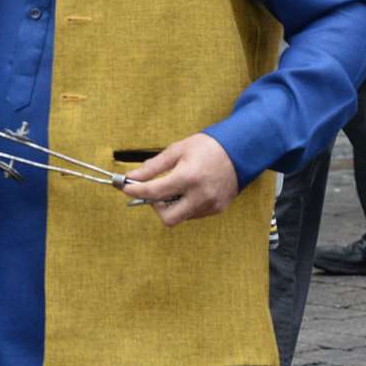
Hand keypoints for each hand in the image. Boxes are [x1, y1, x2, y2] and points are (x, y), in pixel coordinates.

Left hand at [122, 133, 237, 226]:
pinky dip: (185, 205)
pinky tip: (189, 189)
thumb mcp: (176, 150)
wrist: (240, 150)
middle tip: (154, 191)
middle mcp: (201, 196)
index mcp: (189, 177)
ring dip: (171, 205)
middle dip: (155, 207)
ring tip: (175, 186)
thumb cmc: (206, 147)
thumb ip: (152, 167)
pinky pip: (193, 214)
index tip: (126, 188)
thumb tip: (132, 177)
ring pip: (181, 216)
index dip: (136, 191)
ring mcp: (211, 205)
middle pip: (168, 218)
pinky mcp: (218, 209)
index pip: (155, 192)